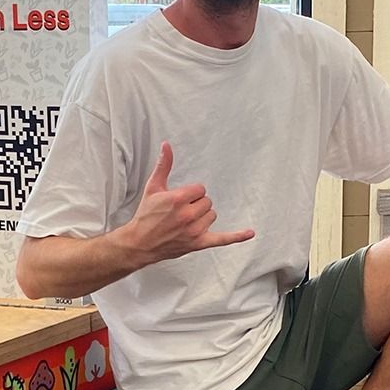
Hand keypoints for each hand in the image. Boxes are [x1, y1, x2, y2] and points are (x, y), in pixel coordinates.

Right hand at [121, 143, 253, 266]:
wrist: (139, 243)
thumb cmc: (146, 216)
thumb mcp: (153, 187)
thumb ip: (163, 165)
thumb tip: (167, 145)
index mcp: (178, 199)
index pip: (200, 189)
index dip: (190, 193)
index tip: (179, 200)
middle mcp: (188, 215)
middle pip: (207, 202)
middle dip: (195, 204)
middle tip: (179, 212)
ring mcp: (194, 231)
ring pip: (212, 215)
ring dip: (203, 217)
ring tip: (185, 222)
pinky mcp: (198, 243)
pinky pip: (222, 239)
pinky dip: (236, 237)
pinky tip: (250, 233)